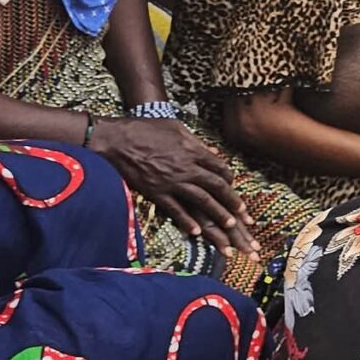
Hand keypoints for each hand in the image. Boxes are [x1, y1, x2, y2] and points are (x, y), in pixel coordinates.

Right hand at [91, 117, 256, 254]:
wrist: (116, 139)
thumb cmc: (145, 129)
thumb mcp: (176, 128)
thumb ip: (197, 142)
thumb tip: (213, 152)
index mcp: (192, 151)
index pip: (219, 167)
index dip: (229, 178)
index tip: (233, 185)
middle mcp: (186, 168)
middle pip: (216, 186)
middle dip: (232, 200)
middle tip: (243, 213)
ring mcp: (171, 182)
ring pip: (201, 200)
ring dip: (218, 214)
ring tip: (230, 225)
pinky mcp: (155, 192)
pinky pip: (175, 210)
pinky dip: (187, 221)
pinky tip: (197, 232)